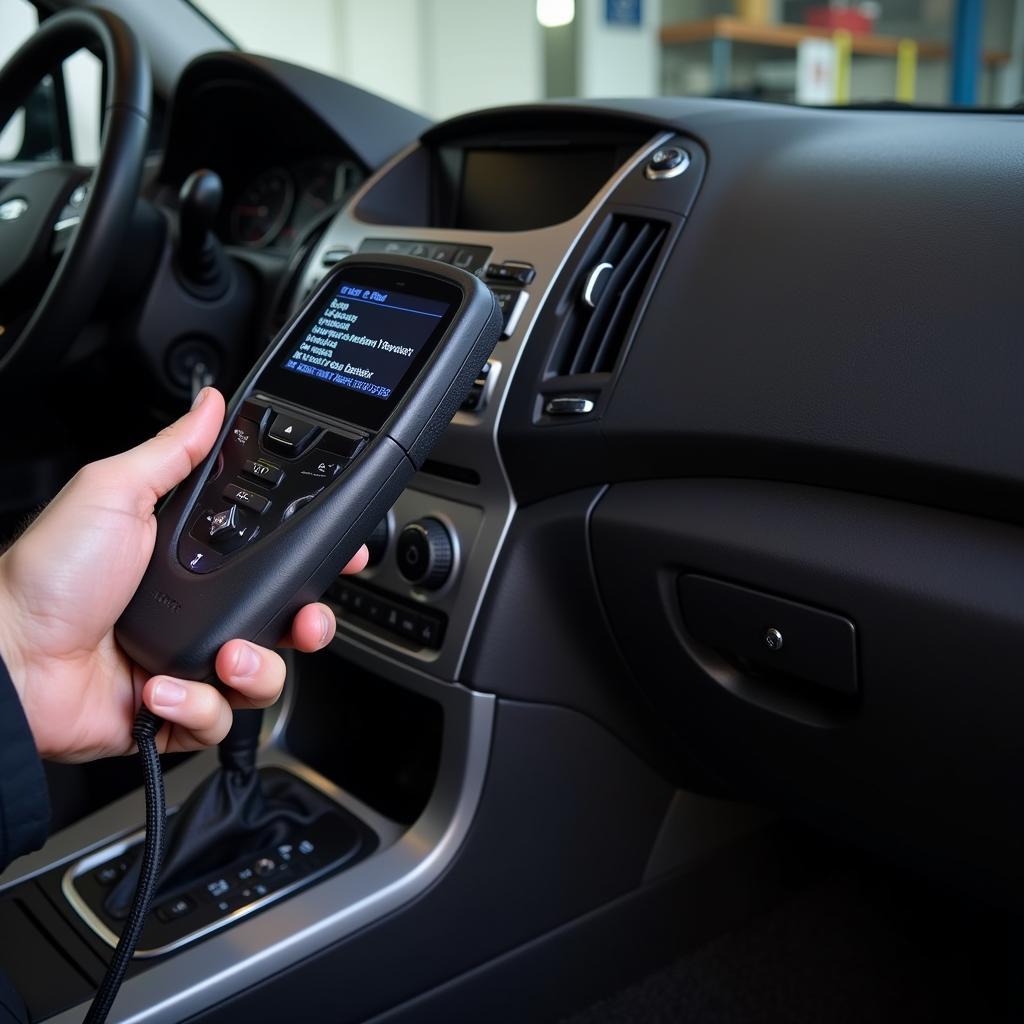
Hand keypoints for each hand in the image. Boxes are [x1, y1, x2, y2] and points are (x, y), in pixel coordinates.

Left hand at [0, 388, 366, 762]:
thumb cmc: (48, 576)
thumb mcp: (115, 493)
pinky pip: (220, 718)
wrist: (8, 659)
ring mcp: (190, 666)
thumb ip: (172, 451)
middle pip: (288, 623)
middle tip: (302, 620)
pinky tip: (162, 688)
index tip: (340, 557)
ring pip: (265, 676)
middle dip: (309, 624)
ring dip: (254, 669)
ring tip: (220, 657)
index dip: (314, 563)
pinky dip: (198, 706)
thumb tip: (209, 404)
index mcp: (195, 564)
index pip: (275, 562)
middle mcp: (199, 614)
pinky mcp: (175, 714)